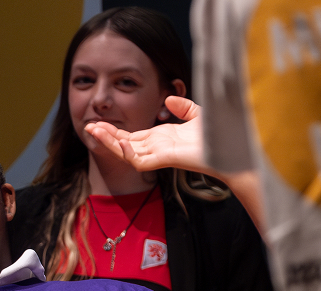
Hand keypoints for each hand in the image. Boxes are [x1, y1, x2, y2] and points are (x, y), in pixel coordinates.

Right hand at [85, 96, 211, 175]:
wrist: (232, 148)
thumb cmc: (219, 136)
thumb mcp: (197, 115)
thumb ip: (183, 107)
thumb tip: (168, 100)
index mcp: (161, 140)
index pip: (130, 137)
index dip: (113, 130)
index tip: (98, 122)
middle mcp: (156, 149)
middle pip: (123, 144)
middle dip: (105, 135)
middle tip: (88, 126)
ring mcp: (158, 156)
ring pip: (125, 152)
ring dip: (108, 142)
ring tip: (93, 130)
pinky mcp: (163, 161)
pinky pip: (137, 160)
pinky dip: (125, 152)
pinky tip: (117, 141)